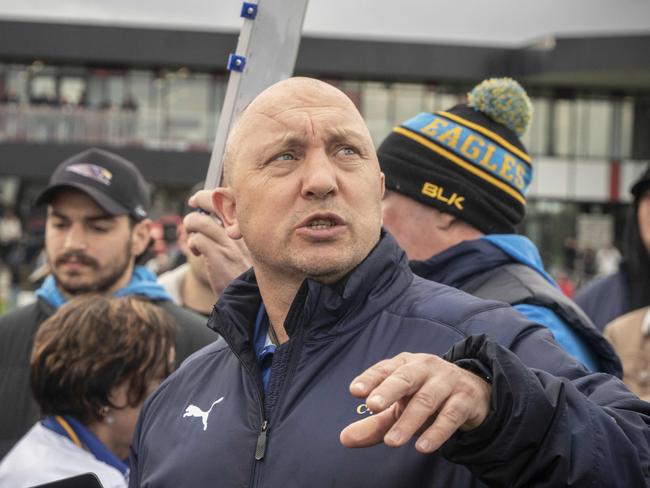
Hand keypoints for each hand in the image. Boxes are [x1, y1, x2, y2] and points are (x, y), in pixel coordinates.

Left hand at [183, 190, 250, 295]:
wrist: (252, 300)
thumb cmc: (247, 273)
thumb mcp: (247, 248)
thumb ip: (234, 232)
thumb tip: (211, 215)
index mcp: (250, 227)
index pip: (232, 198)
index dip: (215, 194)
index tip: (203, 198)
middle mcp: (243, 231)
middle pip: (216, 202)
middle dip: (200, 199)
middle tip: (192, 203)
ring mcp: (231, 243)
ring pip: (201, 221)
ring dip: (191, 225)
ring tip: (192, 235)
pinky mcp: (220, 256)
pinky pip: (197, 240)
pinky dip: (192, 244)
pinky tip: (197, 253)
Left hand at [340, 352, 490, 453]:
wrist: (473, 392)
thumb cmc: (425, 396)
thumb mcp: (399, 407)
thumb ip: (374, 423)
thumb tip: (344, 438)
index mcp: (405, 365)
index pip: (384, 369)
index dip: (370, 378)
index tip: (355, 391)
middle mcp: (425, 368)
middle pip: (405, 378)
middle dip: (388, 390)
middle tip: (372, 405)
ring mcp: (446, 381)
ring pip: (426, 400)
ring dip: (408, 421)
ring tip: (392, 442)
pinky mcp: (465, 399)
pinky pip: (450, 416)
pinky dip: (436, 432)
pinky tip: (422, 447)